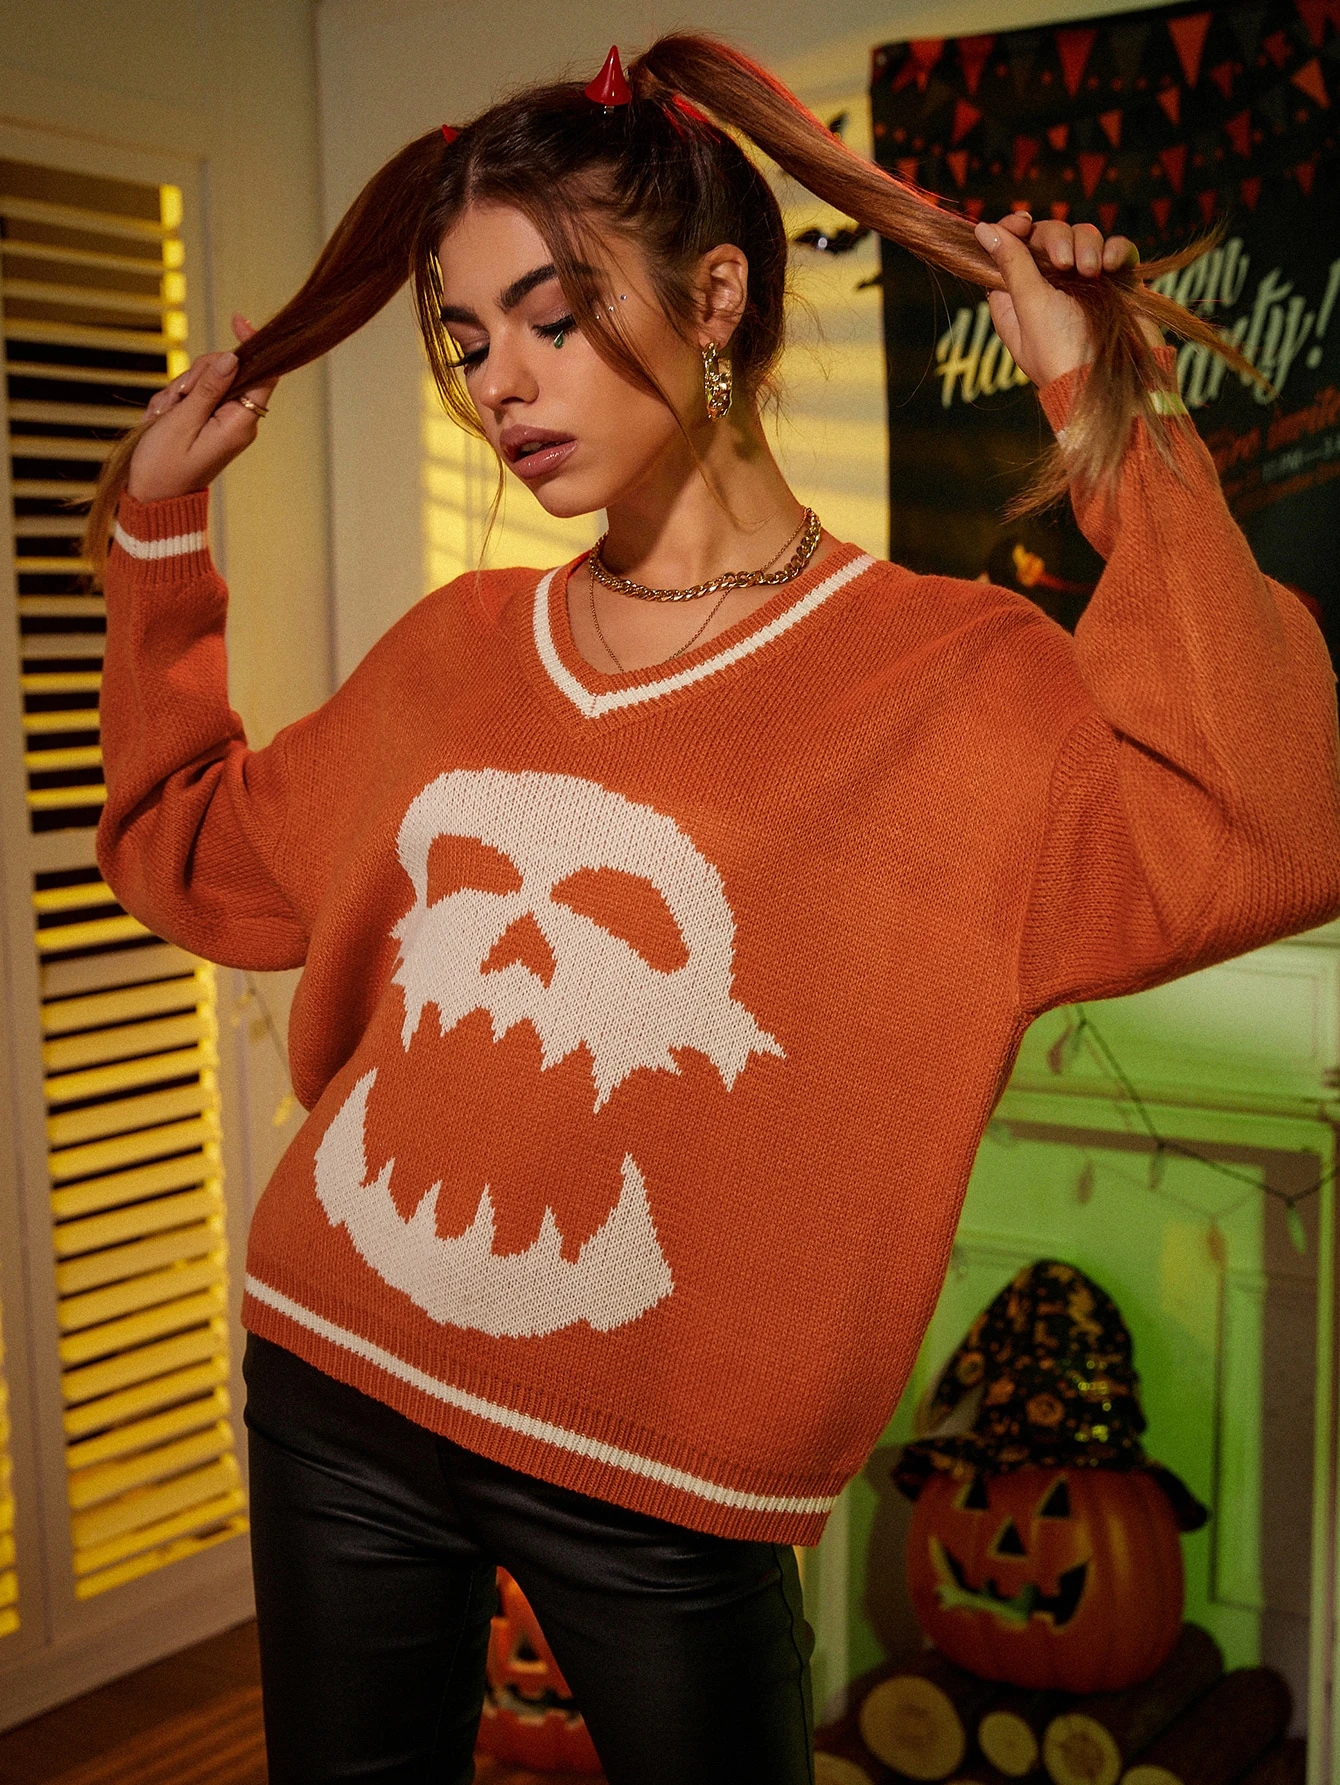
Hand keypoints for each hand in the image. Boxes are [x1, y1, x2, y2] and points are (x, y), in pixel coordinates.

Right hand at [127, 314, 278, 501]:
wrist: (152, 499)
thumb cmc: (163, 468)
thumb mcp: (181, 422)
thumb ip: (207, 388)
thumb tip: (233, 358)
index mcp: (239, 424)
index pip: (264, 375)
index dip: (254, 345)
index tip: (237, 320)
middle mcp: (238, 422)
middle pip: (226, 371)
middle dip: (194, 376)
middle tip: (174, 401)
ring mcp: (224, 422)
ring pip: (205, 381)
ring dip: (179, 392)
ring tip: (164, 417)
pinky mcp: (209, 423)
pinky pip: (194, 396)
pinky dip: (175, 402)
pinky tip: (163, 419)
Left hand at [974, 215, 1158, 388]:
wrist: (1111, 384)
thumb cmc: (1061, 353)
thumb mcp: (1030, 306)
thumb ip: (1011, 263)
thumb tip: (982, 228)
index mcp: (1017, 296)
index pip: (1010, 247)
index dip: (1014, 230)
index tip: (1023, 224)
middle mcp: (1049, 287)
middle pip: (1048, 236)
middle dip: (1058, 240)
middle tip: (1066, 264)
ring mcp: (1085, 283)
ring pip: (1084, 237)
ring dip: (1088, 245)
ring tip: (1093, 272)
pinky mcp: (1116, 283)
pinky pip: (1116, 250)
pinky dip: (1115, 250)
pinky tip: (1112, 265)